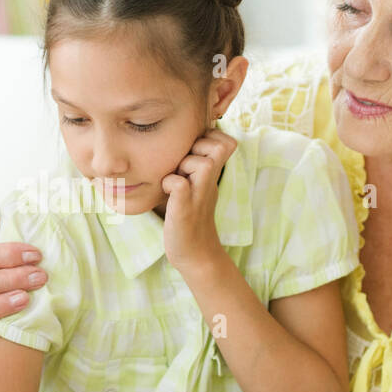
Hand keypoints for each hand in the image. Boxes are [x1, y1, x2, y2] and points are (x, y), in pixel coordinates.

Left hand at [161, 128, 237, 274]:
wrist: (195, 254)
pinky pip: (180, 185)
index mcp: (212, 174)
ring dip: (186, 163)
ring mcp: (199, 196)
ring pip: (204, 163)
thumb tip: (180, 141)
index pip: (225, 140)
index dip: (210, 136)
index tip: (193, 150)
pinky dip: (170, 183)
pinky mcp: (185, 210)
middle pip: (221, 145)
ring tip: (176, 175)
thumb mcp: (196, 185)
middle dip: (199, 145)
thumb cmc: (189, 217)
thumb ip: (194, 165)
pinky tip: (166, 191)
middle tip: (183, 161)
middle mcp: (209, 182)